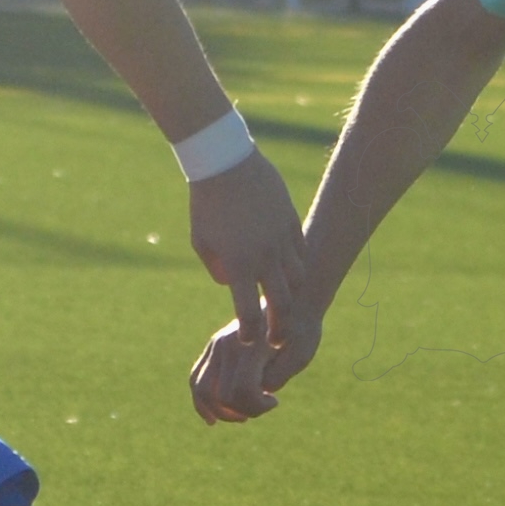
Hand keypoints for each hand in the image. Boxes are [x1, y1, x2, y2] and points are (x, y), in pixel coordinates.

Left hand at [186, 151, 307, 345]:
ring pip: (297, 279)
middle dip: (280, 327)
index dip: (250, 334)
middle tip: (278, 339)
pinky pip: (301, 253)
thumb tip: (235, 286)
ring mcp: (281, 240)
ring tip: (284, 301)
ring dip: (291, 294)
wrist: (226, 164)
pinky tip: (289, 271)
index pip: (248, 313)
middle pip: (281, 303)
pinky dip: (297, 266)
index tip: (248, 341)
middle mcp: (264, 257)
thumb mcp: (203, 243)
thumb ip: (219, 271)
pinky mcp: (291, 223)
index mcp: (238, 265)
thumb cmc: (207, 206)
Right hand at [190, 285, 324, 423]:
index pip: (242, 390)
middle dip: (243, 411)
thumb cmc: (301, 331)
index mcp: (252, 346)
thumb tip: (258, 391)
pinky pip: (196, 379)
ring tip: (241, 416)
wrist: (291, 302)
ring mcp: (217, 345)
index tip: (275, 401)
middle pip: (222, 395)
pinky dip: (201, 402)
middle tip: (263, 406)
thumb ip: (279, 375)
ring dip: (220, 411)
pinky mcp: (213, 347)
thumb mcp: (301, 354)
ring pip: (202, 389)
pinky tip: (212, 419)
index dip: (258, 406)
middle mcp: (228, 344)